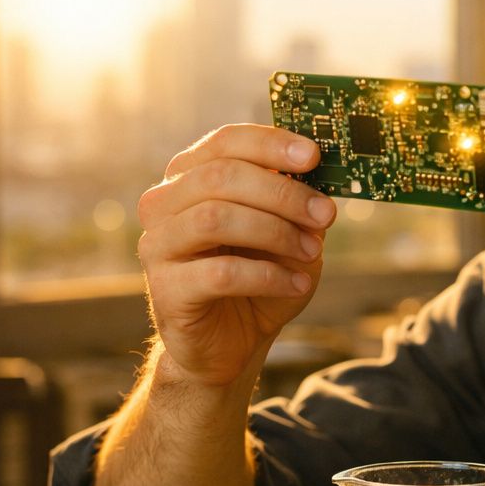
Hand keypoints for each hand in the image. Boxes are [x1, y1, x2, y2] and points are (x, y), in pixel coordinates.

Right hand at [135, 124, 333, 386]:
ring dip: (275, 232)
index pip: (224, 142)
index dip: (270, 143)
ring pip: (215, 218)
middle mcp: (164, 204)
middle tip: (325, 214)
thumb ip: (297, 204)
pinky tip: (297, 285)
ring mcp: (158, 245)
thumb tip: (321, 179)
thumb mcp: (287, 234)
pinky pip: (220, 273)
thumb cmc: (258, 280)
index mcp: (190, 178)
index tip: (313, 155)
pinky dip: (269, 276)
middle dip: (282, 193)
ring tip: (311, 253)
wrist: (232, 343)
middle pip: (220, 176)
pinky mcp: (166, 290)